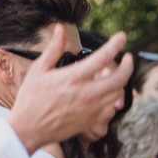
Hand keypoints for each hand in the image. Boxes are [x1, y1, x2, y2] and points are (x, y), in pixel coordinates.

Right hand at [7, 24, 131, 152]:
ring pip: (118, 93)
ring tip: (115, 74)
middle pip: (120, 78)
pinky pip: (111, 107)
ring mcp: (91, 109)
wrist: (28, 129)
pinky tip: (107, 91)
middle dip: (128, 65)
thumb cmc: (31, 98)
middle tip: (127, 57)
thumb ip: (53, 49)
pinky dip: (113, 97)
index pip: (103, 57)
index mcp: (73, 78)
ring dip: (121, 81)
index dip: (116, 44)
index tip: (122, 36)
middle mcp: (86, 94)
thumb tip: (60, 28)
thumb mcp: (39, 70)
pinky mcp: (91, 121)